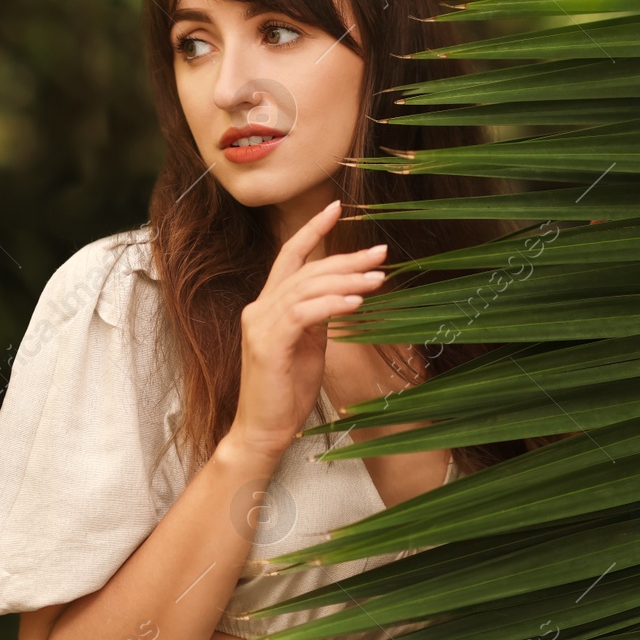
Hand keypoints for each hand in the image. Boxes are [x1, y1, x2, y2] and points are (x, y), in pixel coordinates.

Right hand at [227, 200, 388, 455]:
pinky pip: (303, 314)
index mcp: (267, 306)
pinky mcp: (268, 344)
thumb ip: (317, 318)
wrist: (263, 431)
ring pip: (307, 287)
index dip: (313, 230)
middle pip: (306, 269)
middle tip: (380, 252)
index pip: (290, 257)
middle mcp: (259, 308)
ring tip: (378, 278)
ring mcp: (260, 325)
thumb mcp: (308, 347)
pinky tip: (356, 303)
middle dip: (346, 258)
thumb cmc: (286, 392)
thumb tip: (343, 294)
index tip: (337, 208)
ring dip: (346, 280)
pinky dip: (331, 305)